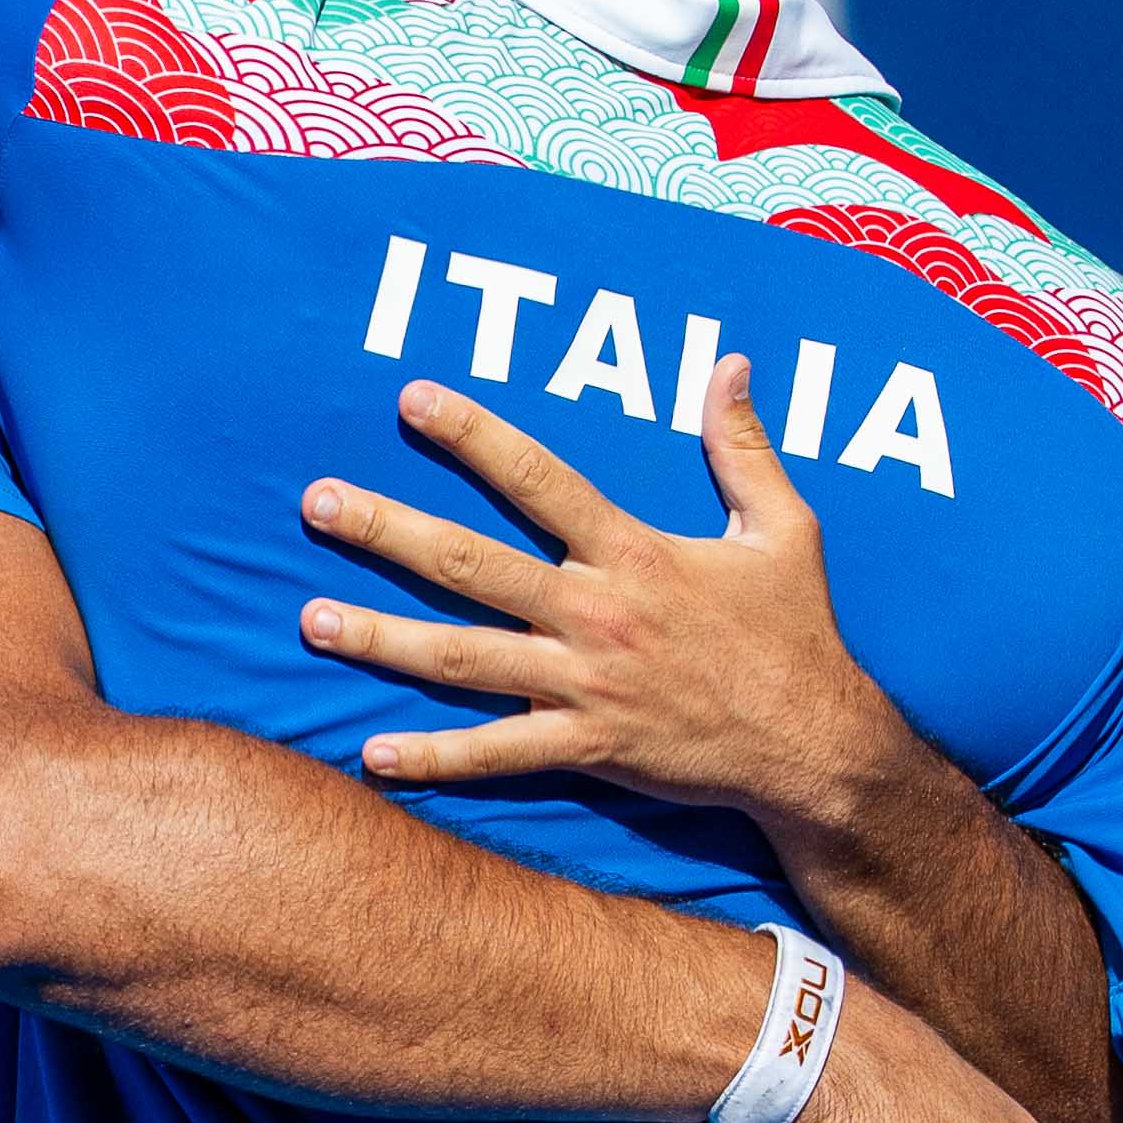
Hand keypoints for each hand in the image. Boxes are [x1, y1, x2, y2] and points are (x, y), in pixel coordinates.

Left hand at [300, 360, 913, 832]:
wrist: (815, 747)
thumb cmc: (797, 635)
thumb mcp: (785, 530)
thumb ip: (744, 448)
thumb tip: (729, 365)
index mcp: (634, 552)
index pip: (538, 479)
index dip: (474, 436)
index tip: (411, 401)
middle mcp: (594, 613)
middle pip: (470, 563)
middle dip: (387, 530)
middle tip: (316, 502)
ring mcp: (583, 684)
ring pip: (461, 657)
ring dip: (380, 637)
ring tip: (308, 619)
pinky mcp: (586, 747)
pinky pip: (495, 753)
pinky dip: (433, 757)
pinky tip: (370, 753)